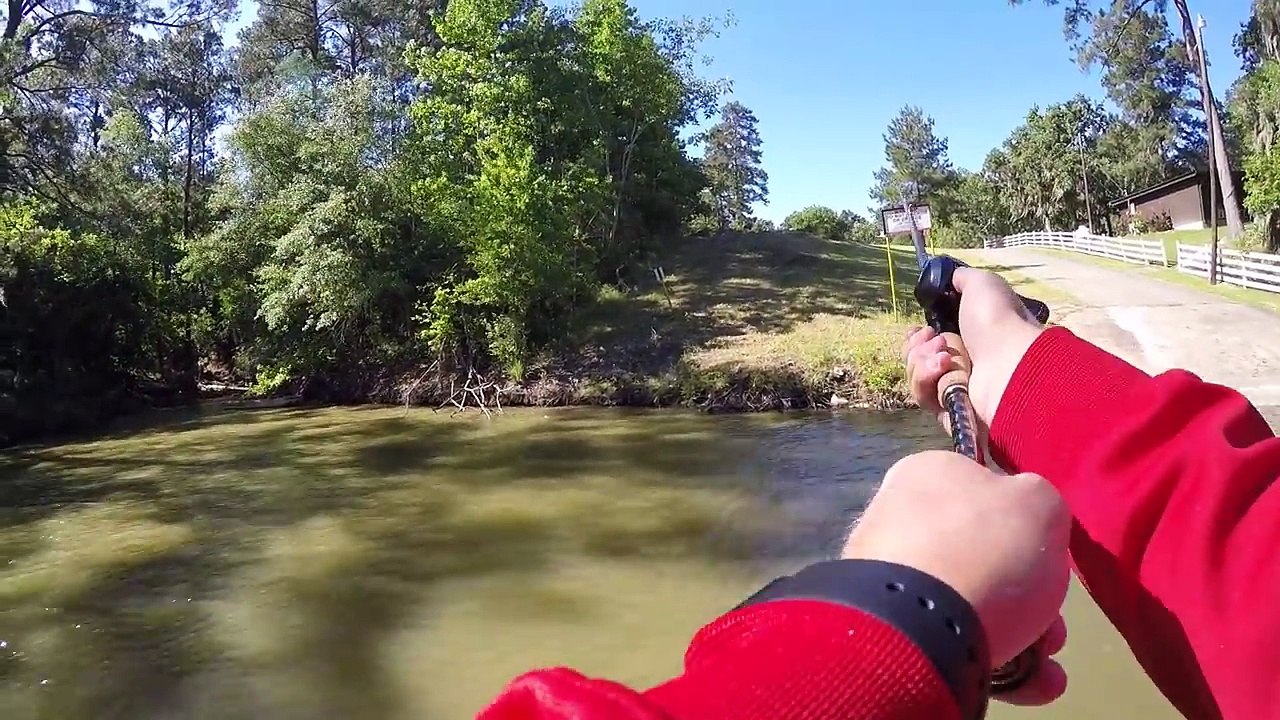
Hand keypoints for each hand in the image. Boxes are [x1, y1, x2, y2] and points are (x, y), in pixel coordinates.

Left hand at [843, 451, 1070, 705]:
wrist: (918, 622)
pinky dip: (994, 661)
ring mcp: (887, 576)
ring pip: (972, 604)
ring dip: (1023, 638)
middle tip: (1054, 628)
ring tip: (1047, 668)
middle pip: (983, 558)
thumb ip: (1039, 503)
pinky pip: (950, 639)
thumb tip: (1024, 516)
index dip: (1026, 528)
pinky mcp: (888, 627)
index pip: (982, 491)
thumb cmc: (986, 550)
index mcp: (926, 474)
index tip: (1051, 561)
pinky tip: (1031, 684)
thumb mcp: (1040, 503)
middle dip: (1031, 598)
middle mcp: (898, 519)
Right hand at [902, 267, 1044, 427]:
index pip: (930, 342)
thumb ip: (963, 279)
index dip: (918, 336)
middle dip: (917, 346)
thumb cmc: (999, 323)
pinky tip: (943, 368)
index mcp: (971, 340)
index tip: (918, 329)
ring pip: (916, 376)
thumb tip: (951, 278)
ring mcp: (956, 391)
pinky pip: (924, 395)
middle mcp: (963, 366)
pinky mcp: (949, 413)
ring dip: (921, 361)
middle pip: (917, 358)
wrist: (1011, 365)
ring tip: (943, 355)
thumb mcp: (983, 285)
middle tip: (932, 338)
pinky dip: (927, 378)